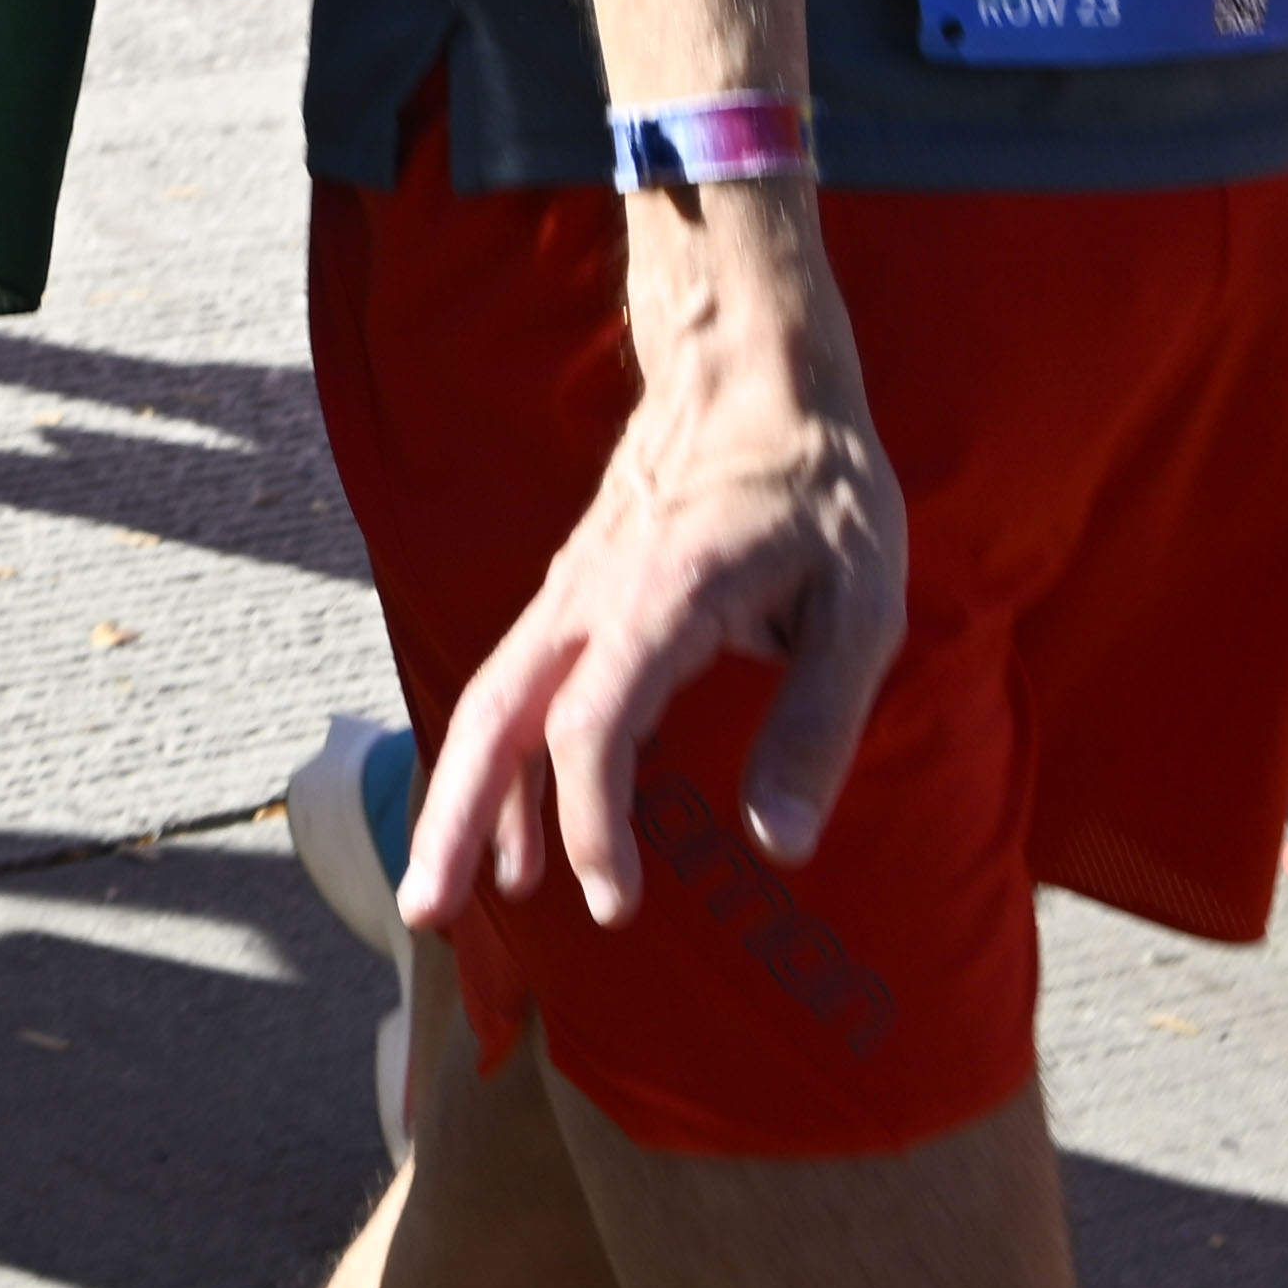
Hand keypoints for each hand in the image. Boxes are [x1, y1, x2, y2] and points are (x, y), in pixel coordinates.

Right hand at [406, 188, 906, 927]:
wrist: (755, 373)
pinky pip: (516, 680)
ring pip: (489, 696)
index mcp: (661, 602)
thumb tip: (782, 847)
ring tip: (450, 895)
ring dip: (461, 795)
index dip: (589, 822)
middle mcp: (591, 597)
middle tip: (425, 914)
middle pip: (494, 714)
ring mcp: (572, 590)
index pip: (589, 726)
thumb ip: (819, 727)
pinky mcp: (576, 591)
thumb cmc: (822, 489)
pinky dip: (499, 756)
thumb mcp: (862, 606)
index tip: (614, 904)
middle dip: (454, 817)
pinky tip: (519, 827)